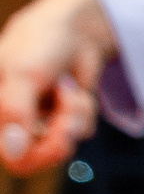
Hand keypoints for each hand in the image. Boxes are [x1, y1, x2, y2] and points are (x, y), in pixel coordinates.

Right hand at [0, 0, 112, 175]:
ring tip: (65, 88)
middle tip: (69, 121)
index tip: (54, 142)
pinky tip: (72, 89)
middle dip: (60, 138)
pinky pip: (82, 132)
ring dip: (72, 115)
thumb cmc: (37, 47)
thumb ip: (14, 111)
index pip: (9, 156)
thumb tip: (12, 152)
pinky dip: (83, 110)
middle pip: (38, 159)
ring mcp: (39, 124)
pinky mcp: (64, 122)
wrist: (72, 34)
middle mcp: (12, 122)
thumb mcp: (22, 76)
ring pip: (63, 145)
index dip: (33, 156)